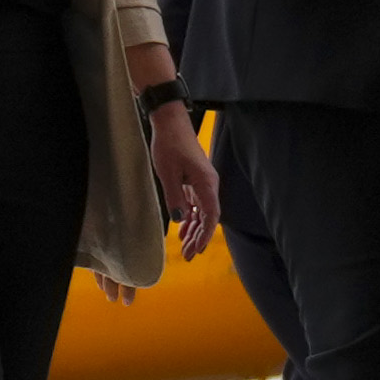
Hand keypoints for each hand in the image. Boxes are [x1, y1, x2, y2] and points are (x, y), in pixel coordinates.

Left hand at [144, 98, 223, 257]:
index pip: (212, 216)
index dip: (206, 235)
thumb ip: (174, 198)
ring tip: (184, 247)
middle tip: (188, 256)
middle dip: (199, 238)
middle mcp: (208, 184)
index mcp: (206, 183)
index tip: (196, 250)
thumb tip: (180, 220)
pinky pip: (196, 203)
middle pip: (209, 217)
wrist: (171, 122)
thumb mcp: (167, 174)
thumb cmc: (169, 145)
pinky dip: (190, 217)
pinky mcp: (195, 179)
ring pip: (202, 212)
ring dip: (195, 230)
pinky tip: (182, 229)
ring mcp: (202, 182)